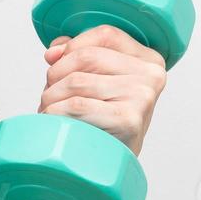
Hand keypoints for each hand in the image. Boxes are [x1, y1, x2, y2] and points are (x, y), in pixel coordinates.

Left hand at [37, 24, 167, 155]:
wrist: (111, 165)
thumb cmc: (102, 120)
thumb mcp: (98, 80)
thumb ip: (78, 54)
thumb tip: (54, 52)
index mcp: (149, 60)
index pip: (106, 34)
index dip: (72, 45)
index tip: (54, 60)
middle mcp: (151, 76)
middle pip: (86, 57)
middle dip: (55, 75)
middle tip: (49, 95)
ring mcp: (142, 97)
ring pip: (76, 81)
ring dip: (51, 97)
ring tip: (51, 111)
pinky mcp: (129, 120)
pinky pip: (77, 105)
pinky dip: (56, 112)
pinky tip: (55, 122)